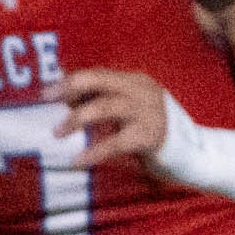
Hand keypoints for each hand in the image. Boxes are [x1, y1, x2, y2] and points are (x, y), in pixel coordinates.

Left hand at [47, 69, 170, 170]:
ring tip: (56, 133)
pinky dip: (94, 152)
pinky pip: (116, 143)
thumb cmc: (148, 130)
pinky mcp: (150, 136)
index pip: (98, 73)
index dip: (71, 80)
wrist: (188, 152)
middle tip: (45, 99)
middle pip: (101, 80)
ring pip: (106, 107)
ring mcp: (148, 111)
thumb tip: (62, 94)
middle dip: (70, 87)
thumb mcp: (126, 109)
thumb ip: (100, 100)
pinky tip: (77, 161)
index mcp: (135, 81)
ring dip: (77, 119)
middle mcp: (142, 90)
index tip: (46, 92)